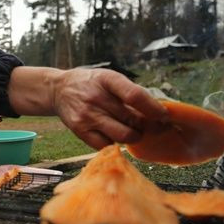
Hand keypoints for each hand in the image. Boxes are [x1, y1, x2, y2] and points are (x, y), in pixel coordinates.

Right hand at [51, 68, 168, 149]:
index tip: (164, 116)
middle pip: (132, 119)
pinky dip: (116, 143)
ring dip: (134, 136)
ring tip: (135, 131)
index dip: (153, 109)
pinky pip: (107, 145)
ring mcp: (87, 116)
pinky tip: (116, 135)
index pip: (135, 96)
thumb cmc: (91, 84)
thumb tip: (157, 112)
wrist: (59, 90)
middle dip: (149, 126)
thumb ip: (129, 92)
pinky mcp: (80, 131)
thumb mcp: (109, 78)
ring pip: (123, 136)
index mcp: (107, 79)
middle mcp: (96, 97)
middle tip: (155, 127)